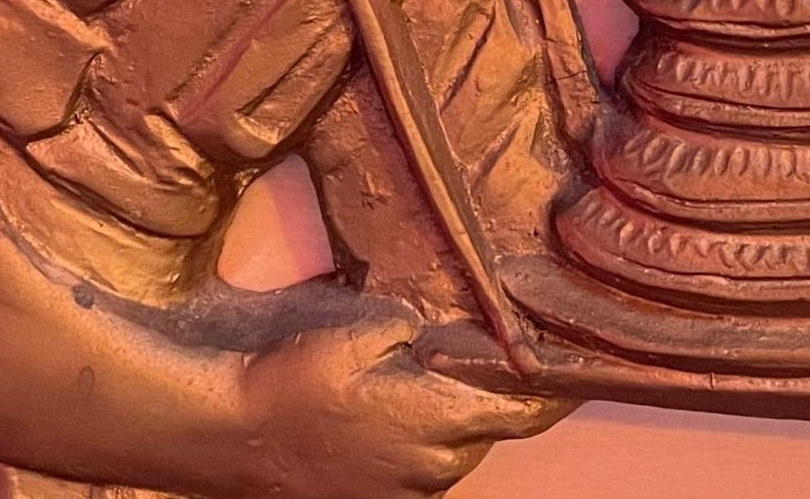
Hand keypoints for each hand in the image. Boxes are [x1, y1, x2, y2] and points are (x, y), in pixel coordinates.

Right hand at [226, 310, 567, 498]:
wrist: (234, 438)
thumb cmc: (292, 381)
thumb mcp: (353, 332)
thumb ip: (407, 328)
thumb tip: (428, 331)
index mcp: (432, 419)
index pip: (517, 413)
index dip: (551, 396)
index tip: (575, 377)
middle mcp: (429, 466)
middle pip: (483, 435)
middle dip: (487, 403)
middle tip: (478, 364)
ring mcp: (402, 492)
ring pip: (449, 457)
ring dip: (447, 427)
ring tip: (419, 391)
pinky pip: (416, 475)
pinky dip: (415, 448)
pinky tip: (385, 423)